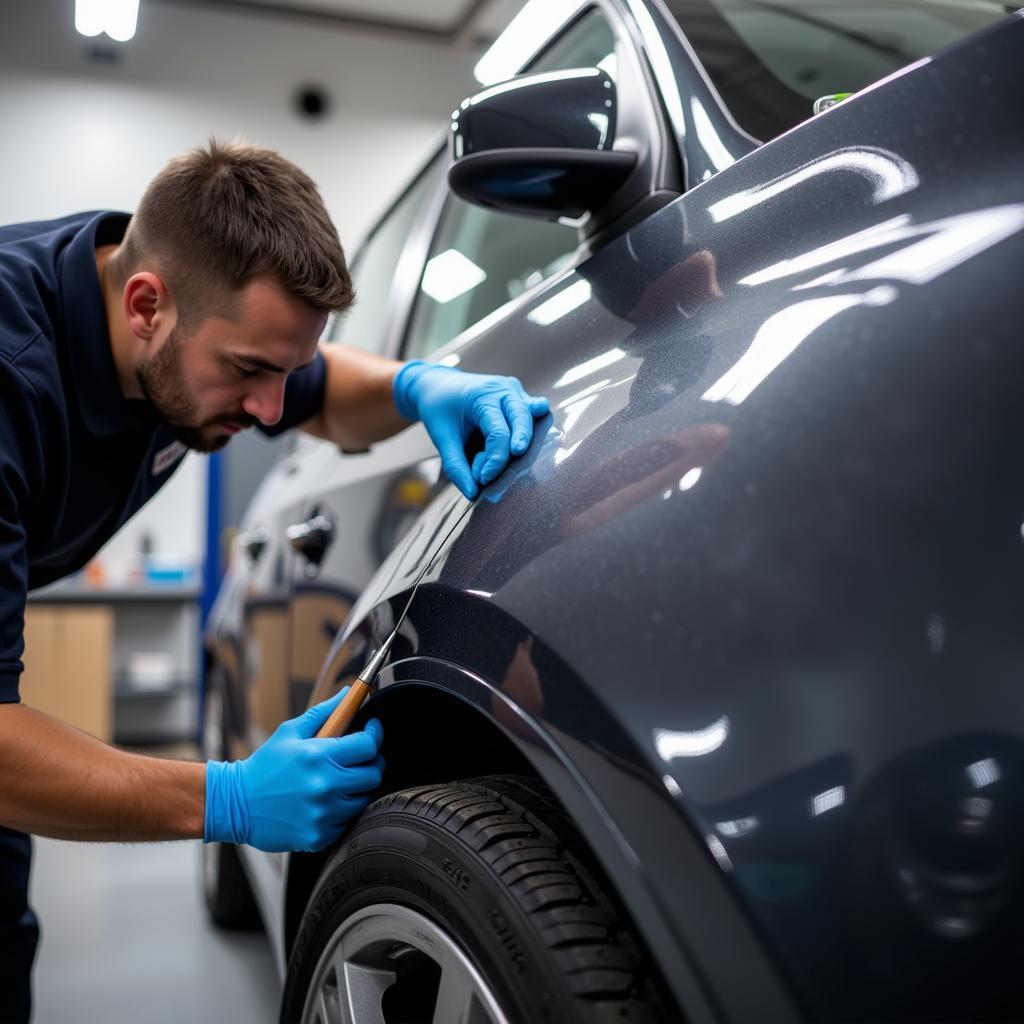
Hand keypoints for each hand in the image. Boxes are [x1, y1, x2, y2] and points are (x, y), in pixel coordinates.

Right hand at [204, 690, 383, 852]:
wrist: (234, 804)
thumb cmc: (263, 767)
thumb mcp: (290, 732)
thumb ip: (324, 713)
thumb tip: (347, 695)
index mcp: (319, 756)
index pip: (368, 745)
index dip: (375, 735)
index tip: (373, 730)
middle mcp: (324, 785)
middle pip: (373, 774)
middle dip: (371, 763)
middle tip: (359, 758)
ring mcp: (322, 813)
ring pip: (362, 799)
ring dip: (356, 789)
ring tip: (338, 781)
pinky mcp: (318, 836)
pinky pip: (346, 822)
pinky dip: (341, 812)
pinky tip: (325, 803)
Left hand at [393, 361, 549, 497]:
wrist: (437, 386)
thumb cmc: (439, 411)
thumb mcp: (441, 437)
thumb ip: (456, 466)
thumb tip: (472, 494)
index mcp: (481, 395)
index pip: (498, 433)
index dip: (495, 460)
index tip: (482, 479)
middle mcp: (502, 388)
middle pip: (522, 419)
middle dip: (518, 445)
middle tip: (507, 465)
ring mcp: (513, 390)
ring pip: (530, 415)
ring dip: (524, 438)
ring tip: (512, 455)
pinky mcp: (518, 396)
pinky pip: (531, 412)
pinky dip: (530, 426)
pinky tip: (526, 437)